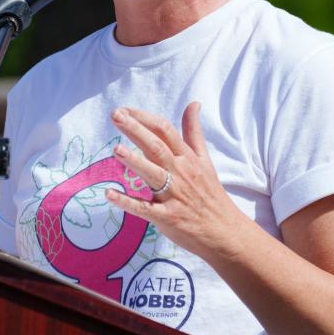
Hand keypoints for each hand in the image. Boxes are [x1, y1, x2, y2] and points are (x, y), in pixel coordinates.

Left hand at [105, 102, 243, 255]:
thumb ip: (193, 131)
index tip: (124, 109)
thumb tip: (193, 103)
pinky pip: (145, 209)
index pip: (165, 130)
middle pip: (156, 146)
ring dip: (134, 161)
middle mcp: (180, 172)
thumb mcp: (204, 159)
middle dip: (136, 130)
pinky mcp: (167, 217)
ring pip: (153, 174)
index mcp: (187, 157)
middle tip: (116, 115)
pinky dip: (127, 202)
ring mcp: (174, 195)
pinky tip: (109, 194)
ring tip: (116, 149)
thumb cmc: (210, 193)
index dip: (144, 118)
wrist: (224, 231)